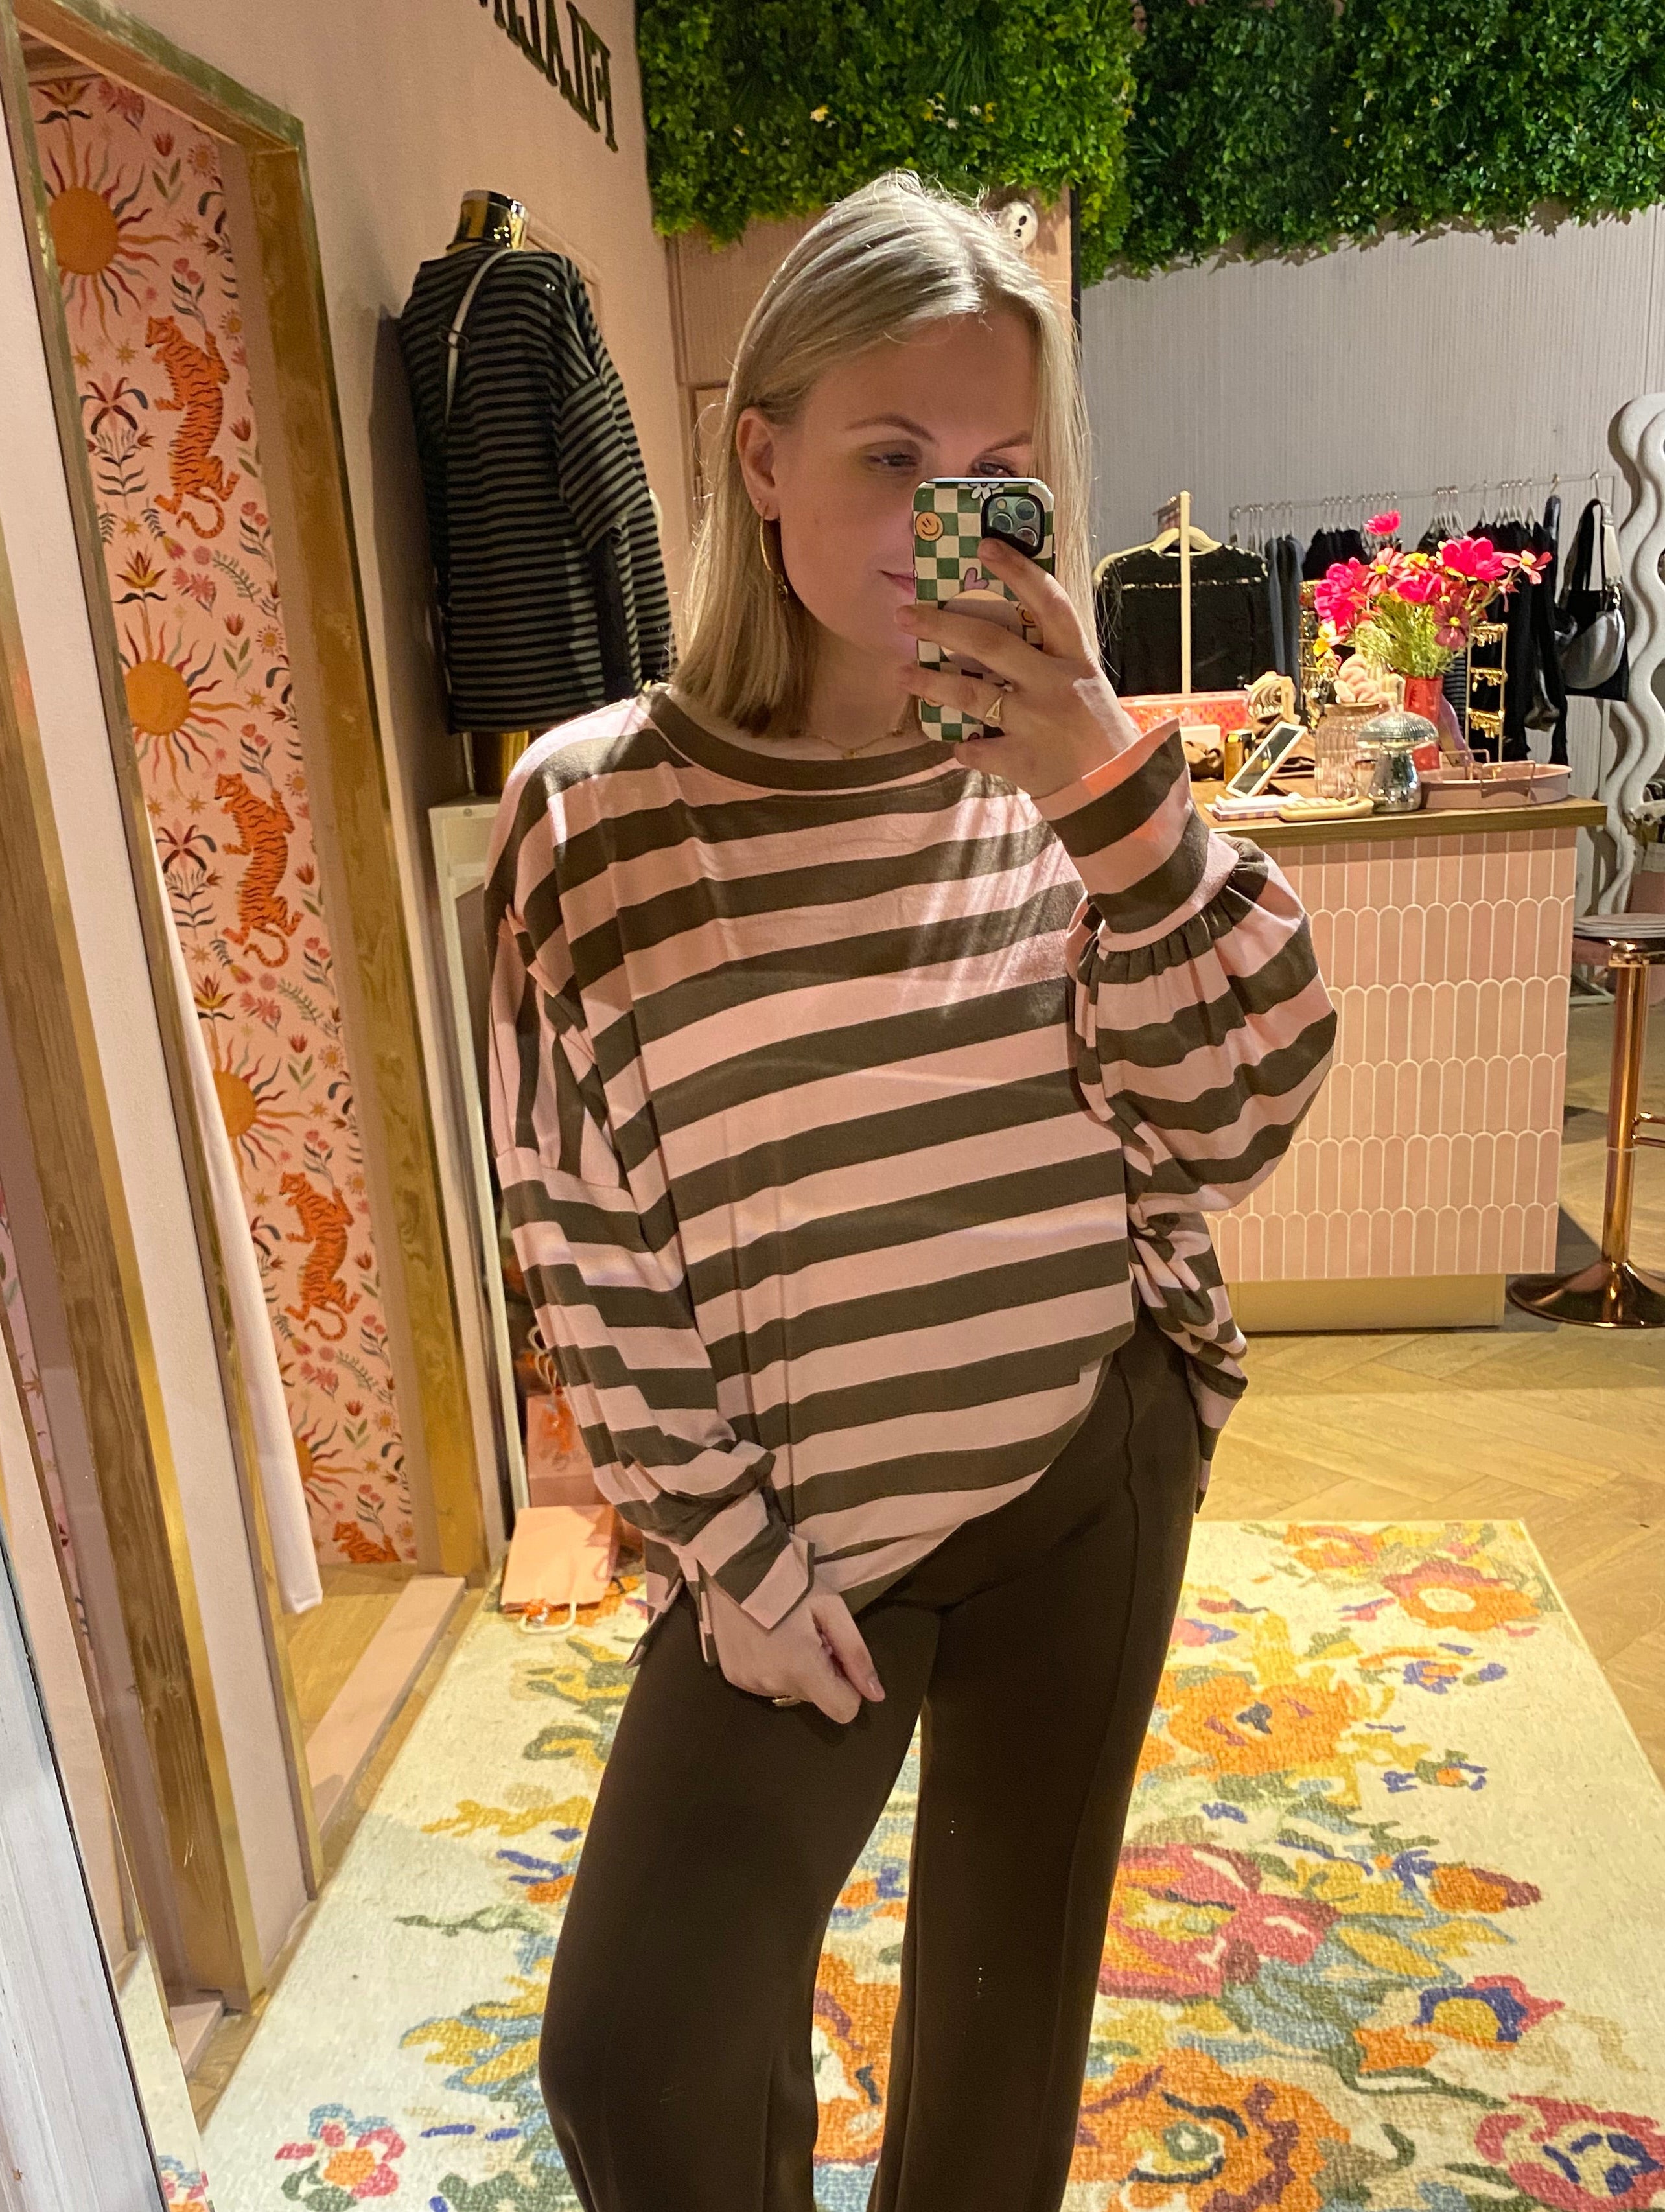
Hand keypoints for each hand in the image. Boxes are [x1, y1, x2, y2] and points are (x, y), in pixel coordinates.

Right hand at [706, 1578, 884, 1723]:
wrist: (736, 1564)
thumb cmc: (791, 1582)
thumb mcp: (832, 1609)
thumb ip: (856, 1654)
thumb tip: (876, 1694)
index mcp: (802, 1668)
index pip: (843, 1710)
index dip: (849, 1688)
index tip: (837, 1657)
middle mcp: (773, 1685)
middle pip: (815, 1698)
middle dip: (820, 1673)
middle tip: (810, 1635)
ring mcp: (749, 1683)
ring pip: (790, 1691)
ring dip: (795, 1671)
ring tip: (785, 1634)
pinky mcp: (732, 1677)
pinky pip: (765, 1684)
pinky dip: (772, 1667)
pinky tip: (765, 1638)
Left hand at [896, 535, 1143, 797]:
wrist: (1118, 791)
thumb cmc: (1096, 731)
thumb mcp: (1084, 684)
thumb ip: (1049, 660)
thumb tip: (997, 635)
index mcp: (1075, 658)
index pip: (1048, 602)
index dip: (1018, 571)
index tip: (985, 546)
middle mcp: (1054, 683)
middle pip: (990, 643)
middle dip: (942, 626)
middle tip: (906, 616)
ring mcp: (1037, 721)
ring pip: (972, 695)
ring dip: (932, 683)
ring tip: (903, 674)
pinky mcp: (1023, 760)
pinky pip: (977, 750)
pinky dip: (962, 748)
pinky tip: (954, 745)